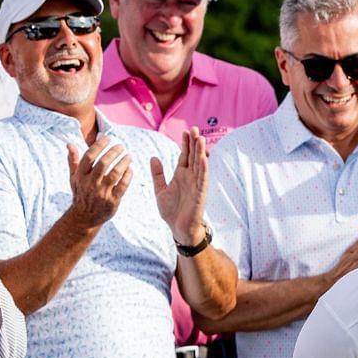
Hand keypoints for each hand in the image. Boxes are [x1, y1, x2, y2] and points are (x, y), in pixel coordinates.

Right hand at [65, 137, 131, 227]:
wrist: (84, 217)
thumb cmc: (80, 193)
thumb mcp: (74, 178)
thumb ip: (73, 161)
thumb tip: (69, 144)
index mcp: (80, 176)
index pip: (89, 157)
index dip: (99, 146)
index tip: (108, 138)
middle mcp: (90, 183)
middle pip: (103, 164)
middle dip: (113, 152)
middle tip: (121, 146)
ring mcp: (102, 193)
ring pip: (115, 174)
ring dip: (123, 163)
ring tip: (129, 156)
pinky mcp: (113, 201)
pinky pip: (123, 186)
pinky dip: (128, 176)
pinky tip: (131, 169)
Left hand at [152, 127, 208, 245]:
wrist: (179, 228)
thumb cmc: (171, 211)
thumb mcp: (160, 190)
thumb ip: (157, 174)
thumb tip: (153, 157)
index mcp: (181, 175)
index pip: (184, 156)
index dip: (185, 144)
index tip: (185, 131)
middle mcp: (190, 178)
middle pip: (193, 157)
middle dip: (194, 143)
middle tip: (194, 129)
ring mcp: (196, 185)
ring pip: (199, 165)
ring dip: (200, 152)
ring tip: (201, 139)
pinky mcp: (200, 194)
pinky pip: (203, 180)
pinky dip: (203, 169)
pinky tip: (204, 159)